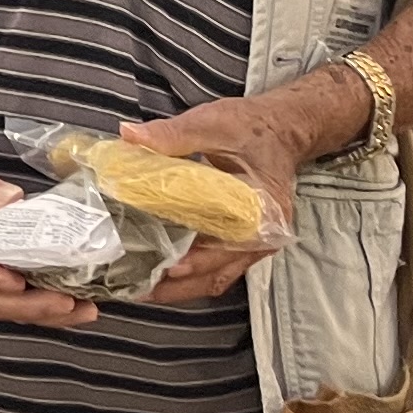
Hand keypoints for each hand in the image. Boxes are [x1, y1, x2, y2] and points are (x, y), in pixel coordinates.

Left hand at [116, 93, 308, 304]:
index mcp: (262, 209)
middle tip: (138, 288)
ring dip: (182, 286)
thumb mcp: (212, 123)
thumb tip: (129, 137)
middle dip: (178, 285)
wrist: (283, 130)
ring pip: (216, 277)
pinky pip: (216, 268)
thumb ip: (172, 134)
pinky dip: (190, 275)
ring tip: (142, 289)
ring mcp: (255, 244)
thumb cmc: (251, 127)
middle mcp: (263, 236)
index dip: (197, 260)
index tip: (167, 269)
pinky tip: (160, 274)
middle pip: (218, 273)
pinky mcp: (244, 243)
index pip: (226, 245)